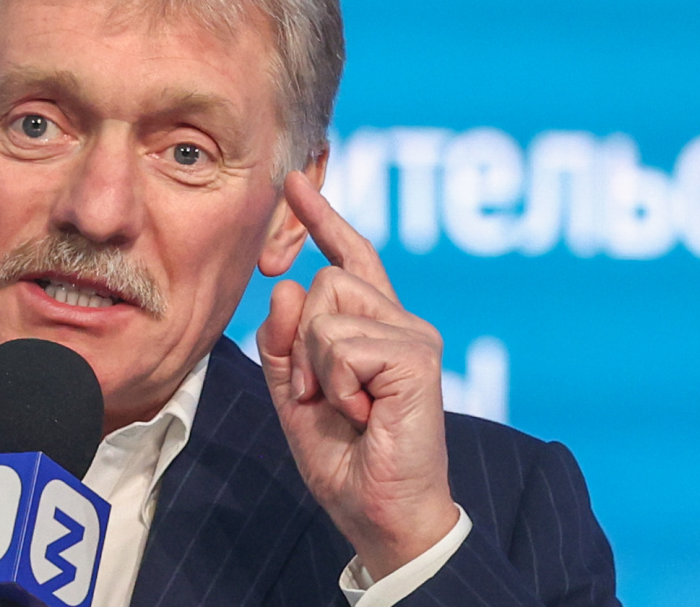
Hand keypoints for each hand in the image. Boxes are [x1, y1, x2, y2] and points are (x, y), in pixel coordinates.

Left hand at [257, 171, 458, 579]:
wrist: (379, 513)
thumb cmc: (344, 456)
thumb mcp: (294, 393)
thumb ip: (282, 341)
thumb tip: (288, 283)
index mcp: (373, 327)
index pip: (350, 259)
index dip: (324, 219)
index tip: (295, 185)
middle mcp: (399, 321)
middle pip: (324, 281)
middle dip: (302, 342)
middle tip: (325, 395)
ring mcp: (413, 334)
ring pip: (326, 310)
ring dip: (317, 368)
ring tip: (348, 407)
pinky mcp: (417, 354)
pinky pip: (341, 343)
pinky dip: (335, 384)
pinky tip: (364, 412)